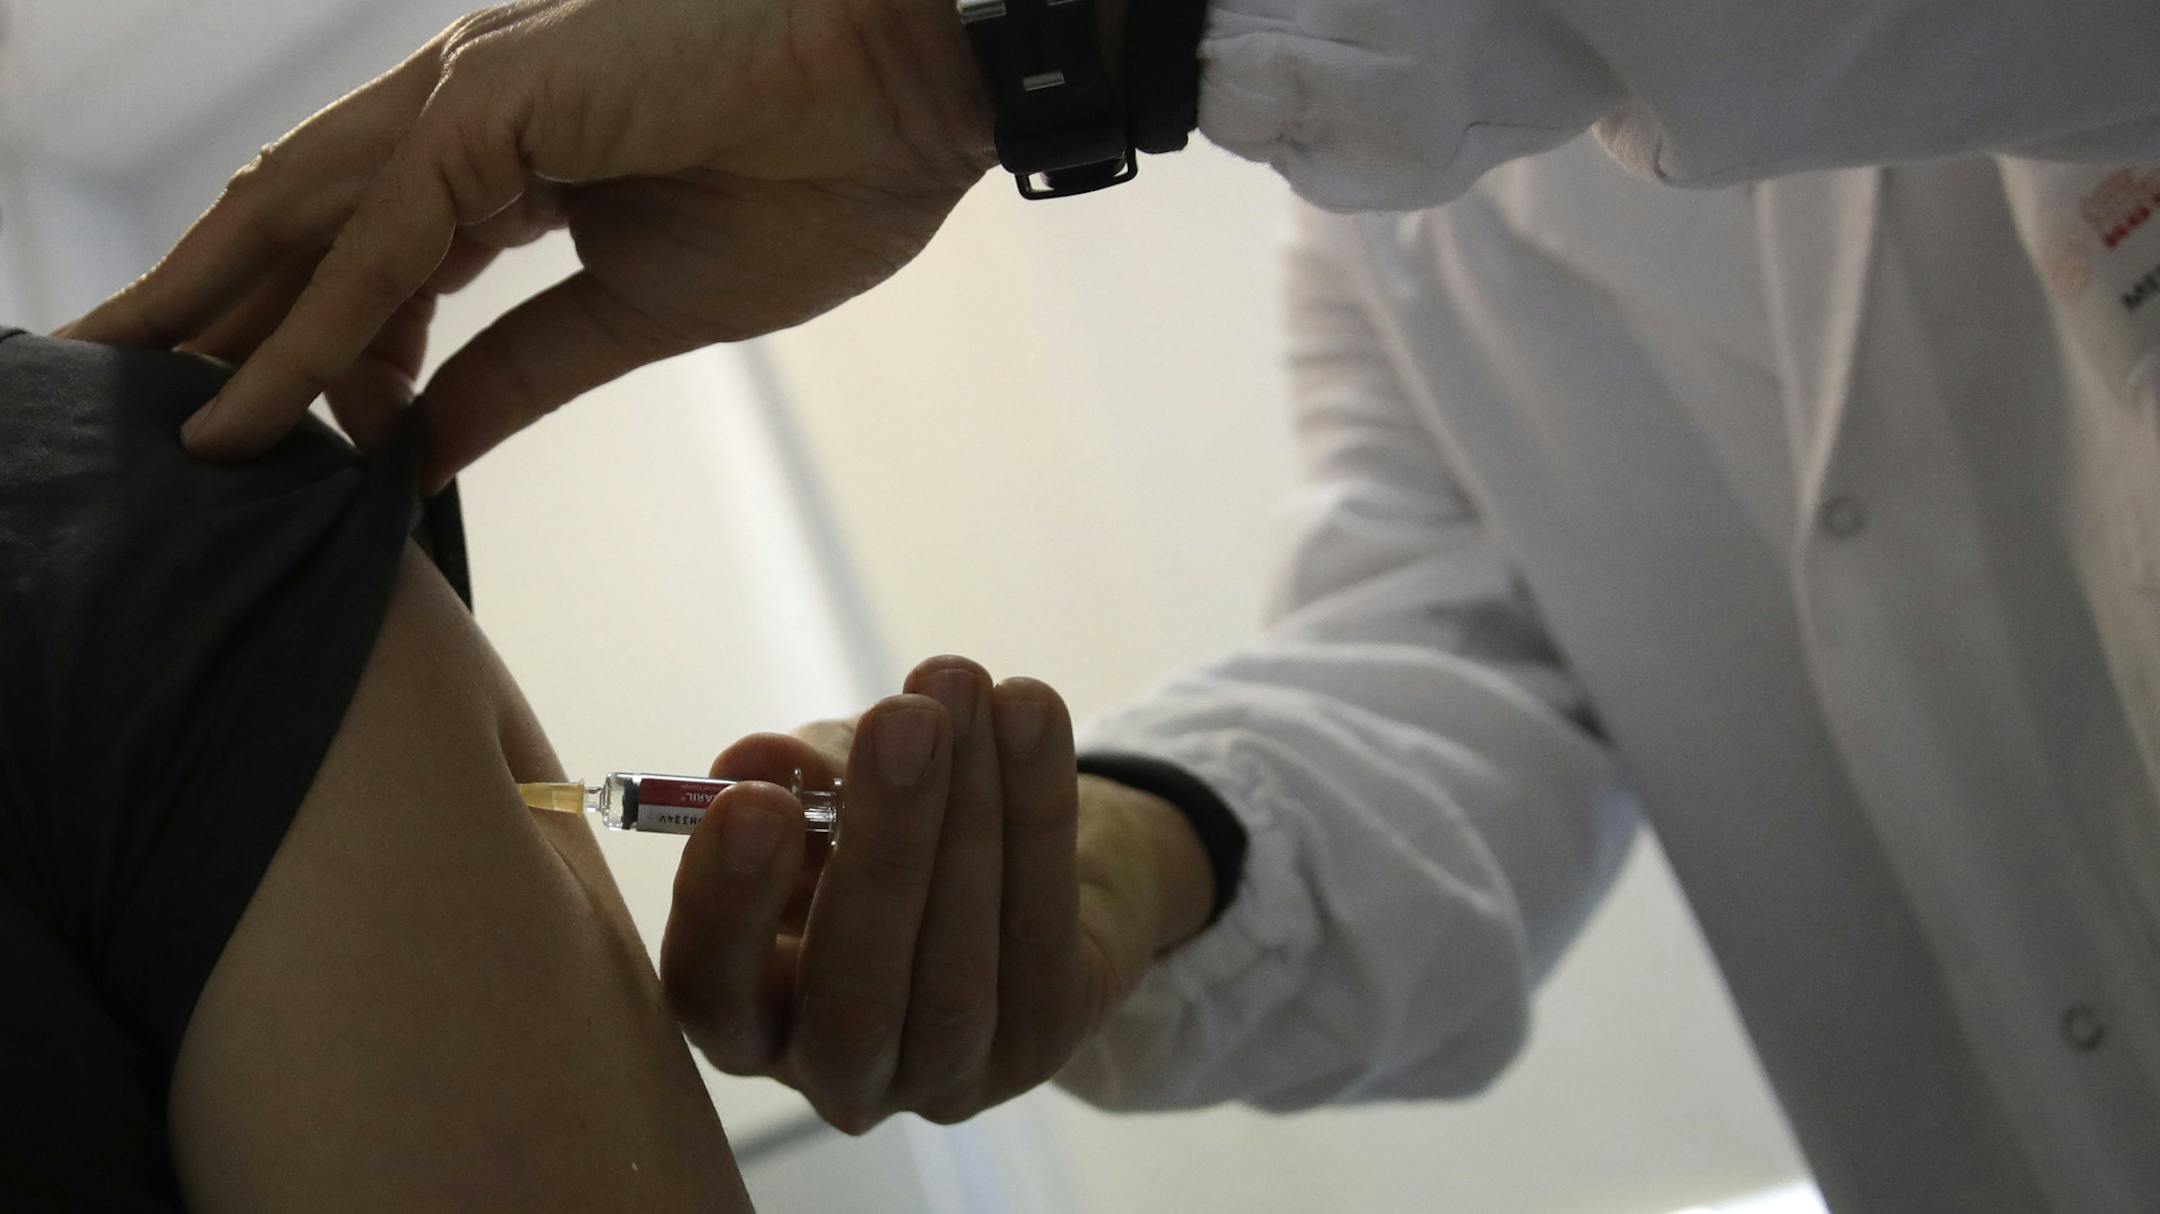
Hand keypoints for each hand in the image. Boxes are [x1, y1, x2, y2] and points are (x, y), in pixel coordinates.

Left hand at [58, 0, 998, 487]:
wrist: (915, 88)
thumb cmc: (817, 173)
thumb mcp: (638, 314)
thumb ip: (517, 373)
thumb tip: (417, 451)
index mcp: (506, 150)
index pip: (359, 254)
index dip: (300, 349)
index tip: (266, 445)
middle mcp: (463, 110)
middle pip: (288, 228)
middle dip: (198, 321)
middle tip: (119, 417)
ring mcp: (470, 98)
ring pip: (296, 226)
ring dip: (206, 326)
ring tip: (127, 420)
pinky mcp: (493, 109)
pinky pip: (374, 247)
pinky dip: (305, 340)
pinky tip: (244, 419)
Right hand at [660, 656, 1212, 1131]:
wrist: (1025, 863)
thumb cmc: (886, 830)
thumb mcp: (824, 793)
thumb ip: (789, 780)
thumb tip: (755, 762)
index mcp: (751, 1017)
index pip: (710, 989)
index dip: (726, 904)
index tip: (755, 800)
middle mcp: (840, 1074)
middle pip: (851, 996)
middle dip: (883, 847)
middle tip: (904, 723)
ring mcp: (947, 1074)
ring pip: (955, 967)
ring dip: (969, 812)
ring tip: (964, 688)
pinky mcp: (1044, 1040)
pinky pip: (1041, 927)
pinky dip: (1037, 811)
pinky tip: (1028, 714)